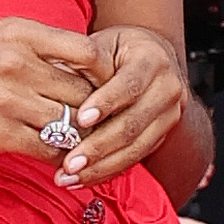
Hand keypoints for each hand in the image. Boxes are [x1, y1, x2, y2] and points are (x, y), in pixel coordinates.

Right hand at [0, 17, 105, 162]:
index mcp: (19, 32)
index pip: (87, 51)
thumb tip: (83, 66)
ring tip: (85, 145)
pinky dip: (59, 156)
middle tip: (104, 124)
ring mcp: (9, 99)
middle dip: (96, 111)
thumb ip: (37, 46)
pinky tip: (59, 158)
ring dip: (80, 137)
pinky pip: (48, 148)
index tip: (106, 87)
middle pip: (83, 91)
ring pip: (70, 123)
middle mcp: (18, 62)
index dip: (104, 73)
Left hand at [56, 26, 188, 187]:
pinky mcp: (162, 135)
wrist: (150, 55)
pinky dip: (108, 170)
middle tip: (69, 162)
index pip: (129, 85)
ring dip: (101, 167)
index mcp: (152, 60)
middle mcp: (167, 89)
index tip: (81, 119)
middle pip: (133, 124)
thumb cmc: (119, 49)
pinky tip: (83, 179)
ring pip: (136, 147)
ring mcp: (169, 115)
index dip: (106, 103)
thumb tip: (54, 81)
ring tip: (70, 177)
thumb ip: (85, 62)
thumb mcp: (102, 44)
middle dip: (98, 146)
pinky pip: (135, 158)